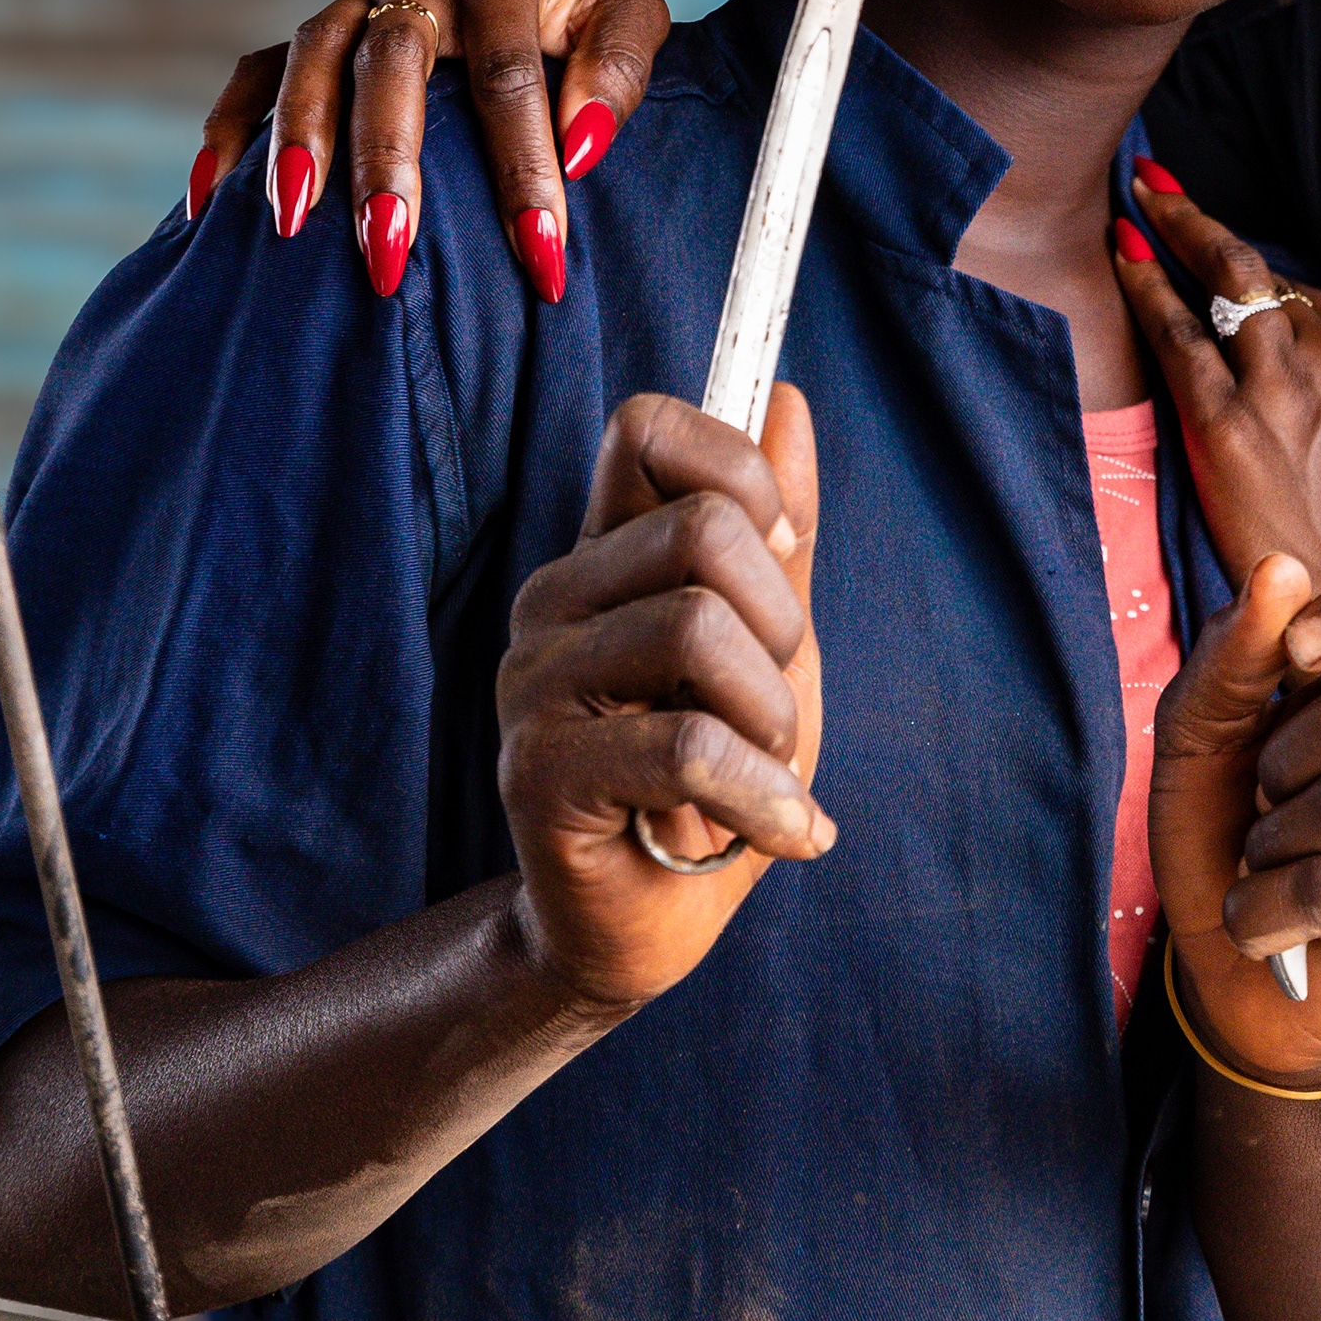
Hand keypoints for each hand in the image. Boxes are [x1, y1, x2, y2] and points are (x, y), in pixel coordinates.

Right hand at [191, 0, 672, 298]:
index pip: (508, 79)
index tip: (543, 255)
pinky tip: (208, 202)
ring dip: (296, 142)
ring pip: (311, 60)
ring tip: (291, 227)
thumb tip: (578, 149)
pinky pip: (260, 69)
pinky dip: (229, 127)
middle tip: (388, 253)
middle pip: (389, 66)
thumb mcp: (631, 14)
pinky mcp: (327, 26)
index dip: (525, 169)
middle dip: (385, 164)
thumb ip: (616, 73)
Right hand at [495, 388, 831, 1021]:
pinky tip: (787, 833)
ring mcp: (533, 681)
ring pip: (696, 626)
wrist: (654, 922)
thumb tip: (783, 399)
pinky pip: (687, 743)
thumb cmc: (716, 777)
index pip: (646, 428)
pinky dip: (764, 796)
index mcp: (605, 555)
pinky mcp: (536, 769)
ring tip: (769, 774)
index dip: (737, 468)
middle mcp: (553, 600)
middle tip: (773, 704)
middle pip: (703, 526)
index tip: (780, 553)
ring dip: (773, 717)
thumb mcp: (771, 645)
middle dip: (780, 620)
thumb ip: (779, 530)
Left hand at [1113, 172, 1320, 584]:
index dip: (1249, 273)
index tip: (1215, 255)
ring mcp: (1280, 388)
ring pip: (1222, 282)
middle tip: (1160, 189)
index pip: (1299, 294)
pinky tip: (1123, 254)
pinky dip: (1149, 283)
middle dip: (1202, 221)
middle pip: (1258, 271)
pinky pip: (1180, 333)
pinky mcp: (1229, 426)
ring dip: (1173, 232)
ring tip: (1138, 204)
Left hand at [1152, 546, 1320, 1089]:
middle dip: (1285, 755)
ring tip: (1271, 865)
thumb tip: (1280, 568)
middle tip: (1268, 797)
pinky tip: (1272, 928)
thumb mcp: (1200, 729)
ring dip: (1268, 844)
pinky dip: (1265, 910)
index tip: (1302, 648)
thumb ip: (1233, 650)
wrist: (1221, 970)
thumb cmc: (1223, 831)